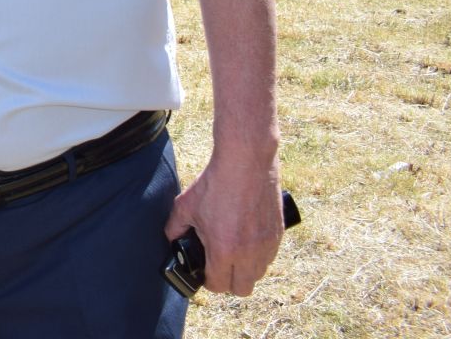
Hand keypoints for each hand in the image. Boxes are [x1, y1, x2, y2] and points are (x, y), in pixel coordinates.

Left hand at [163, 149, 282, 296]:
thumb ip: (175, 227)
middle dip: (228, 281)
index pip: (218, 285)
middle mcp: (249, 253)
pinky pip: (269, 257)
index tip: (204, 271)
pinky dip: (258, 255)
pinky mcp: (278, 234)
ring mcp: (267, 245)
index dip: (208, 280)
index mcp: (224, 250)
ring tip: (233, 251)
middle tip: (219, 265)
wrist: (246, 162)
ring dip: (245, 269)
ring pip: (258, 274)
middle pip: (242, 289)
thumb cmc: (215, 183)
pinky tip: (247, 239)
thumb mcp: (185, 205)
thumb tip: (172, 239)